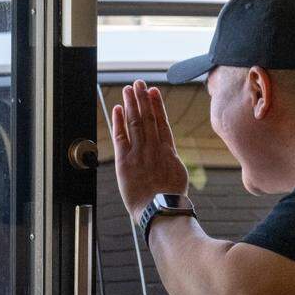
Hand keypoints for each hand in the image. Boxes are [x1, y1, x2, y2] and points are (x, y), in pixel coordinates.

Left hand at [112, 80, 188, 221]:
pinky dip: (119, 121)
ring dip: (131, 104)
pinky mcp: (124, 161)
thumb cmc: (170, 199)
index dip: (157, 106)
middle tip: (139, 83)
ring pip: (135, 122)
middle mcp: (154, 148)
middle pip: (147, 118)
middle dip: (142, 99)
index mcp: (168, 151)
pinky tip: (117, 108)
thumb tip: (168, 154)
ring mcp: (139, 153)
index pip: (161, 122)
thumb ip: (170, 161)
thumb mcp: (177, 176)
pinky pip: (121, 136)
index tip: (153, 92)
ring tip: (129, 89)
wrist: (160, 210)